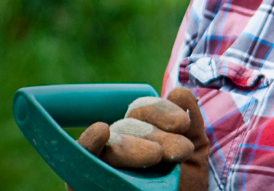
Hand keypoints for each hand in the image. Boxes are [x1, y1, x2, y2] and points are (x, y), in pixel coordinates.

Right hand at [75, 87, 209, 190]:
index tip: (182, 123)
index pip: (142, 110)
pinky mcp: (84, 183)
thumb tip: (179, 92)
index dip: (160, 111)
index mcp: (141, 134)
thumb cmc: (183, 189)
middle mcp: (118, 147)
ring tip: (156, 156)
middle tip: (179, 150)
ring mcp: (100, 165)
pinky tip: (99, 132)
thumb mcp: (194, 156)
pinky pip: (79, 160)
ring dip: (132, 146)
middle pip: (127, 127)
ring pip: (110, 144)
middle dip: (154, 134)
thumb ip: (189, 125)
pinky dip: (88, 144)